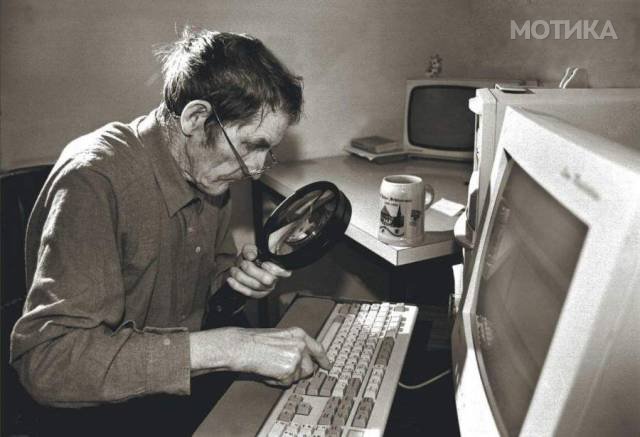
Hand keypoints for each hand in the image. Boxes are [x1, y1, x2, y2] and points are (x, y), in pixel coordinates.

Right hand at [189, 326, 330, 385]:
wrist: (243, 347)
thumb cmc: (256, 342)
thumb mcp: (280, 337)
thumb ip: (294, 345)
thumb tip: (303, 360)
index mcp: (299, 334)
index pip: (317, 348)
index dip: (323, 359)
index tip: (327, 366)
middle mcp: (301, 345)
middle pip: (309, 368)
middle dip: (298, 372)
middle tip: (282, 368)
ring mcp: (296, 358)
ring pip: (299, 377)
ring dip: (288, 376)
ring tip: (273, 366)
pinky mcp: (289, 371)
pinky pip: (287, 383)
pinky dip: (278, 381)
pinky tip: (269, 371)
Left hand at [227, 244, 290, 298]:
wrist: (245, 267)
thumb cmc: (252, 257)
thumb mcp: (251, 249)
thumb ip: (250, 250)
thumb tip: (251, 256)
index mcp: (279, 267)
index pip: (283, 271)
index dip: (273, 268)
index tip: (264, 263)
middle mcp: (275, 280)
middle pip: (267, 279)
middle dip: (252, 270)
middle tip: (243, 263)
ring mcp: (267, 289)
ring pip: (256, 286)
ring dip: (241, 277)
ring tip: (234, 269)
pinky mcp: (258, 295)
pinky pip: (248, 293)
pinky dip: (237, 286)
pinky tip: (231, 279)